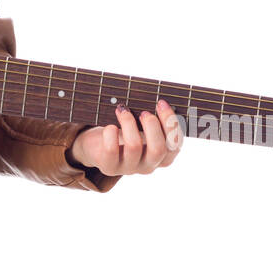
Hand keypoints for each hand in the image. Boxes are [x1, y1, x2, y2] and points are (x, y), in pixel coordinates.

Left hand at [67, 99, 182, 176]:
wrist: (97, 146)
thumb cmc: (124, 132)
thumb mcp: (142, 127)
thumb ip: (154, 120)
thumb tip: (160, 103)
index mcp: (162, 157)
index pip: (175, 144)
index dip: (171, 122)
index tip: (160, 102)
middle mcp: (148, 165)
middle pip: (159, 150)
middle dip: (152, 126)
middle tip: (144, 112)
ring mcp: (129, 168)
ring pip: (134, 147)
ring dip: (129, 123)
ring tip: (123, 111)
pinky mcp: (110, 166)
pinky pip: (111, 150)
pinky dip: (111, 134)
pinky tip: (110, 127)